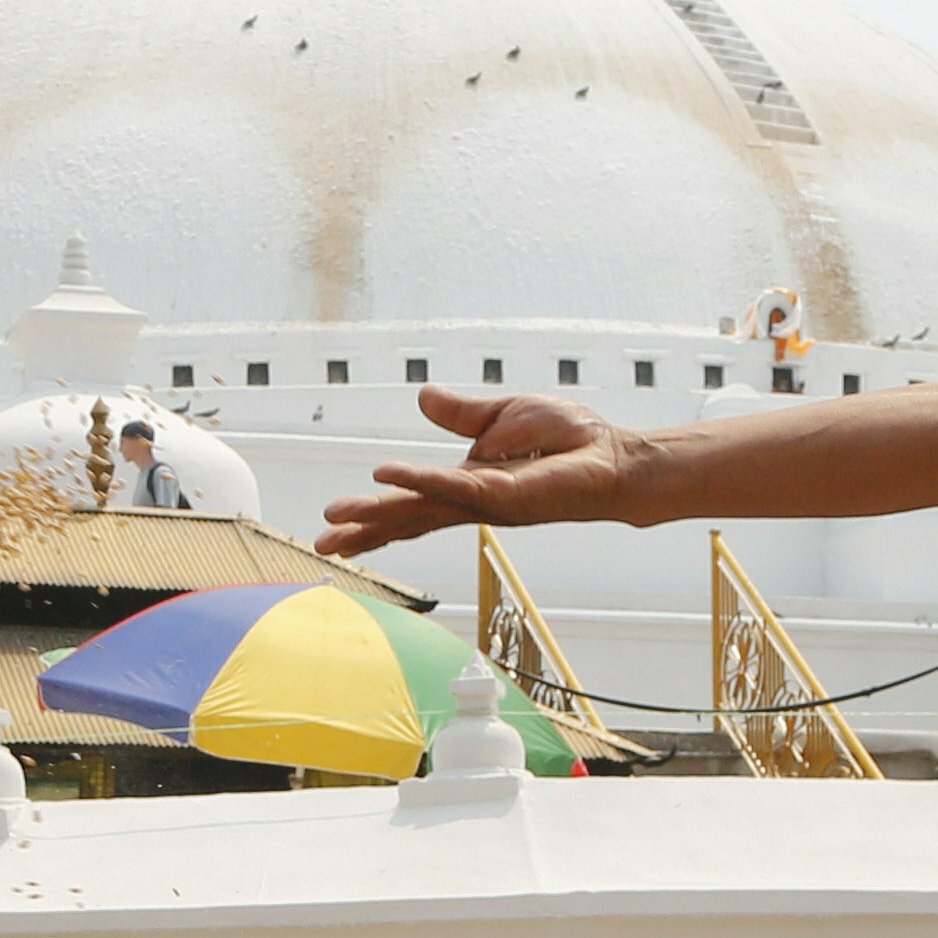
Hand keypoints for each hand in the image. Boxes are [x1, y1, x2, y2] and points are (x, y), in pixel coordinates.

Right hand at [322, 389, 647, 553]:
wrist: (613, 456)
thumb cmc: (569, 440)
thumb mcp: (502, 415)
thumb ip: (461, 413)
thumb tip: (422, 397)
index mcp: (467, 485)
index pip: (412, 503)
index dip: (374, 514)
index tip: (335, 524)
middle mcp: (472, 502)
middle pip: (410, 518)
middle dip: (366, 529)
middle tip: (324, 540)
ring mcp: (488, 503)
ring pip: (424, 509)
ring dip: (380, 514)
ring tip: (341, 520)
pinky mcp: (509, 493)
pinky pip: (456, 486)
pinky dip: (421, 480)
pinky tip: (390, 477)